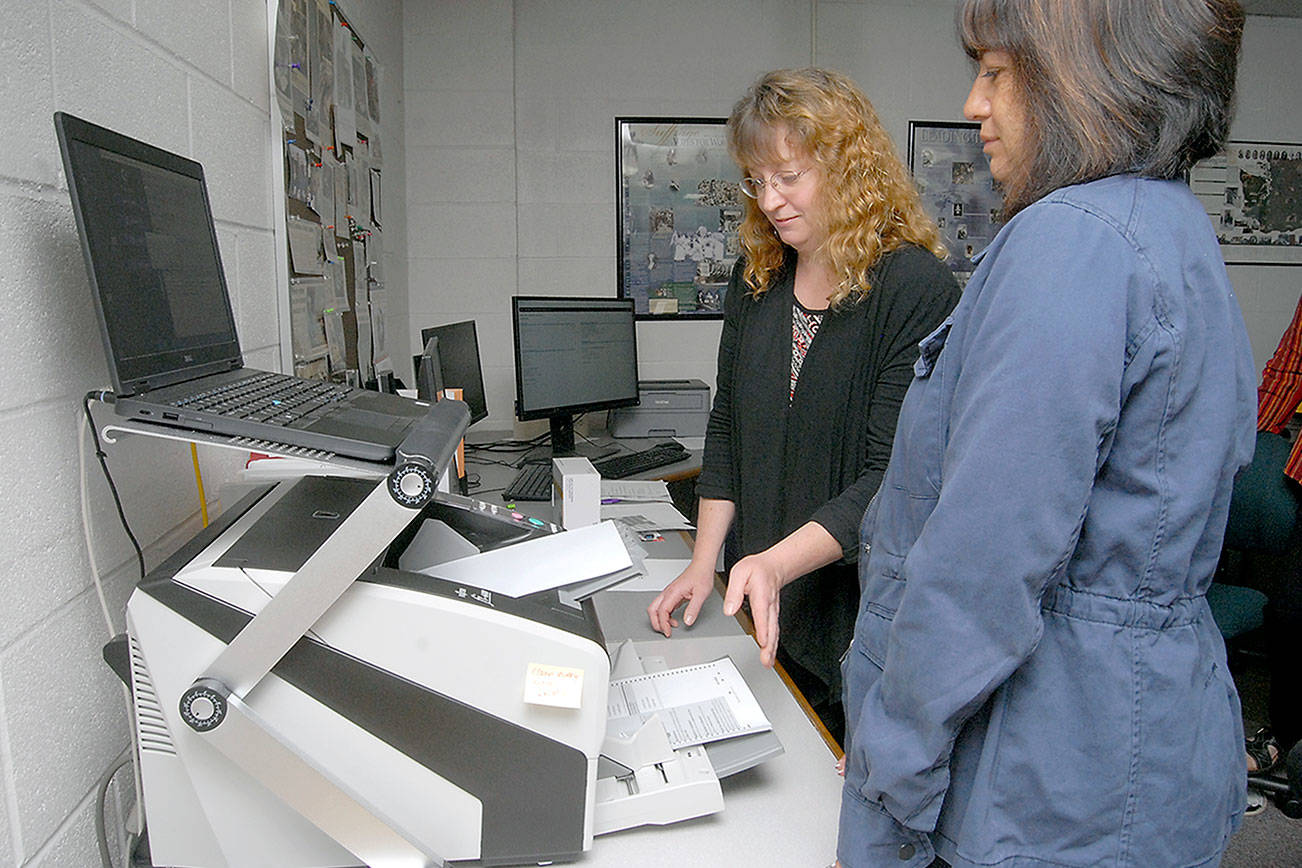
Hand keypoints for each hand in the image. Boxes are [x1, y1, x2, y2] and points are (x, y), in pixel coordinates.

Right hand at [647, 560, 715, 636]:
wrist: (701, 567)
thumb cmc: (701, 576)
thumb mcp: (701, 594)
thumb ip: (693, 608)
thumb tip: (687, 621)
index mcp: (673, 592)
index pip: (662, 611)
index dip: (663, 624)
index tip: (668, 633)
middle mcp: (668, 592)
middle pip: (652, 610)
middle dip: (656, 623)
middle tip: (666, 632)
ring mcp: (669, 593)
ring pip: (655, 608)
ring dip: (660, 620)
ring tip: (670, 627)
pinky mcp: (672, 594)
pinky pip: (662, 607)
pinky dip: (664, 616)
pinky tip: (673, 619)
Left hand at [722, 551, 787, 667]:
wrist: (773, 567)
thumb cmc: (757, 569)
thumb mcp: (740, 573)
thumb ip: (734, 591)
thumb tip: (729, 609)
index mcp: (761, 596)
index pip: (762, 615)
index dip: (763, 629)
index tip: (763, 641)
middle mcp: (770, 607)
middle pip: (771, 629)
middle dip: (769, 646)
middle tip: (766, 660)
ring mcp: (773, 613)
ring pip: (774, 633)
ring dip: (772, 649)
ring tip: (768, 663)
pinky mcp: (772, 616)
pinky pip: (774, 632)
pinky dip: (773, 645)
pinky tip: (770, 655)